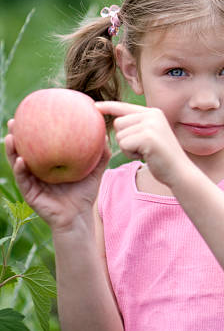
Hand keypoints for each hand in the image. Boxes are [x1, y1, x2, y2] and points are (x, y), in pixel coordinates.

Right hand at [4, 119, 110, 233]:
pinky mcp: (30, 194)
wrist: (79, 217)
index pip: (38, 143)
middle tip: (13, 121)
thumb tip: (106, 135)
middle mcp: (37, 171)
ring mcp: (31, 182)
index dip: (33, 130)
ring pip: (17, 163)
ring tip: (11, 137)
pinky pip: (23, 180)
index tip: (31, 113)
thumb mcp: (94, 171)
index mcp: (48, 164)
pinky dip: (21, 169)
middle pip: (22, 150)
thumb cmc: (85, 193)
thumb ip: (101, 155)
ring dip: (12, 150)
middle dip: (15, 135)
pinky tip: (21, 160)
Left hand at [95, 101, 190, 186]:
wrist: (180, 172)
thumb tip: (114, 121)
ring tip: (145, 152)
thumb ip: (136, 126)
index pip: (125, 107)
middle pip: (118, 123)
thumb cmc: (162, 158)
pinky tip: (146, 156)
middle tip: (143, 148)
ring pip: (119, 135)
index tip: (94, 106)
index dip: (108, 107)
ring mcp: (151, 125)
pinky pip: (124, 144)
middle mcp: (152, 114)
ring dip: (128, 148)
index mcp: (153, 112)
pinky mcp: (147, 137)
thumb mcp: (150, 136)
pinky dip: (130, 154)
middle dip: (124, 139)